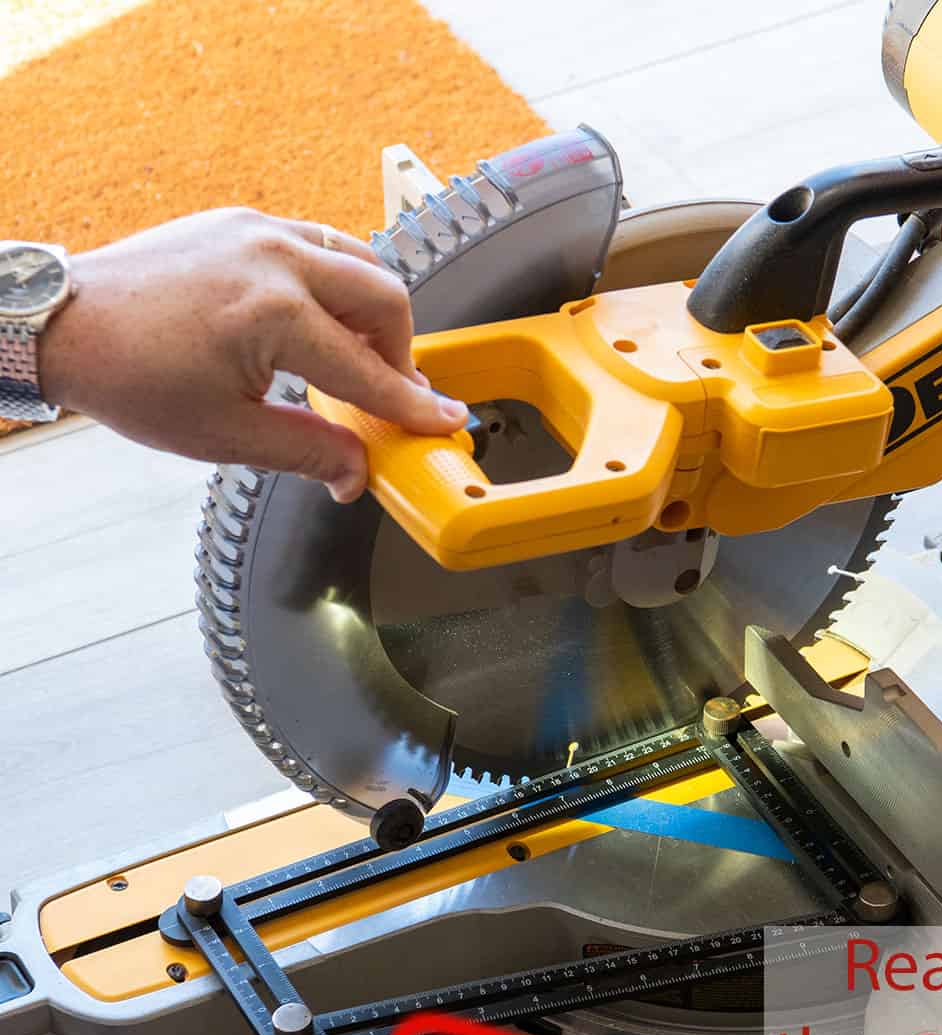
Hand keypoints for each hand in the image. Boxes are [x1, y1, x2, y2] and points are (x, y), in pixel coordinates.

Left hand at [39, 208, 468, 502]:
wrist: (63, 324)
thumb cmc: (132, 378)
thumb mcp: (226, 435)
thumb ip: (308, 452)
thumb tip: (358, 474)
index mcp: (275, 316)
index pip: (369, 372)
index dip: (413, 405)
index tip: (446, 419)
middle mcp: (277, 259)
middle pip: (385, 297)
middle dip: (401, 352)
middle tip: (390, 393)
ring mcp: (260, 230)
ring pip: (359, 262)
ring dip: (374, 313)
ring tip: (357, 358)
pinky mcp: (244, 221)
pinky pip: (319, 245)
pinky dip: (337, 285)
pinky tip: (319, 322)